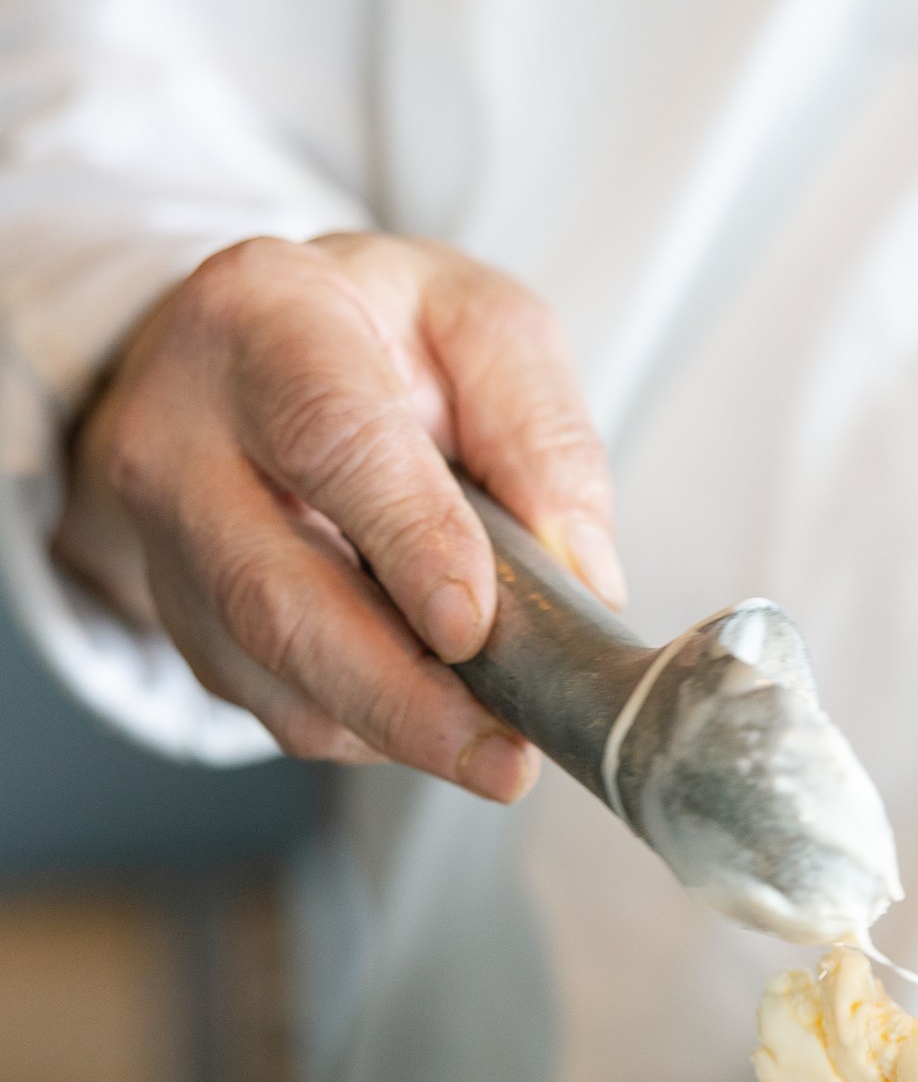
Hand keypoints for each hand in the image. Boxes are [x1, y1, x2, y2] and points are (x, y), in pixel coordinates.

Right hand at [53, 233, 624, 800]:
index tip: (474, 628)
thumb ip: (542, 432)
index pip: (331, 441)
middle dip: (399, 697)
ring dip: (394, 732)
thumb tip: (585, 574)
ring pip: (271, 672)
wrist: (251, 355)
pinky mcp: (183, 617)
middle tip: (501, 757)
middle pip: (275, 594)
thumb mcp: (481, 326)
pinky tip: (431, 715)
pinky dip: (367, 731)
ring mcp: (168, 537)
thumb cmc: (375, 337)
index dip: (406, 542)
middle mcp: (183, 433)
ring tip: (494, 753)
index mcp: (266, 324)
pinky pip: (275, 706)